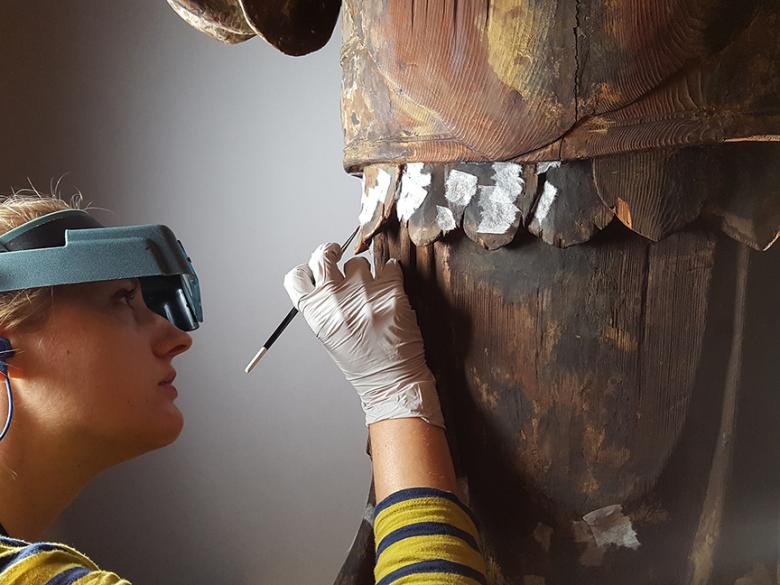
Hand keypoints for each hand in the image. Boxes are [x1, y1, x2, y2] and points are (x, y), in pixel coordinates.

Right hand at [283, 243, 443, 427]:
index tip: (317, 268)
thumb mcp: (328, 336)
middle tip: (337, 253)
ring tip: (372, 289)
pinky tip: (390, 286)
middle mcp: (335, 299)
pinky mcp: (390, 291)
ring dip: (364, 270)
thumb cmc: (360, 362)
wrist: (391, 379)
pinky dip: (390, 272)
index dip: (307, 269)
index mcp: (316, 313)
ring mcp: (363, 292)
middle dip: (329, 250)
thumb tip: (324, 279)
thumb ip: (322, 306)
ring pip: (358, 261)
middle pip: (322, 255)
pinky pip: (388, 266)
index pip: (296, 276)